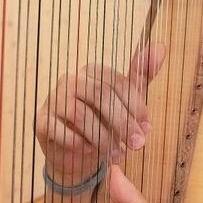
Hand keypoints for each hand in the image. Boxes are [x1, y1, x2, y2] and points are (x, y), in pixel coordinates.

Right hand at [34, 44, 165, 185]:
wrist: (76, 154)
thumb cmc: (102, 123)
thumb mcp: (125, 101)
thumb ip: (141, 76)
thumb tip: (160, 47)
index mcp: (93, 72)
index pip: (116, 83)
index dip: (135, 106)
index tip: (147, 127)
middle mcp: (71, 80)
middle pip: (100, 96)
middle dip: (122, 123)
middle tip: (137, 145)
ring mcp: (54, 99)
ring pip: (79, 113)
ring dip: (102, 137)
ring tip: (117, 155)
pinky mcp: (41, 120)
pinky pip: (57, 128)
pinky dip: (76, 141)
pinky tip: (88, 151)